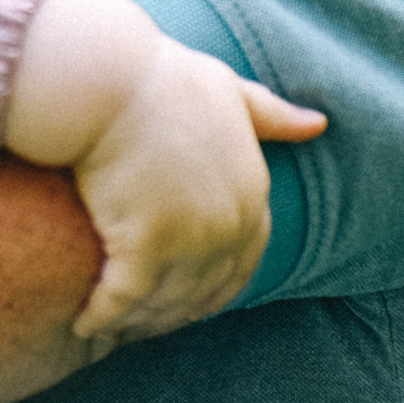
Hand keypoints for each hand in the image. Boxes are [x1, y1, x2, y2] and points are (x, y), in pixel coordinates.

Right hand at [2, 0, 325, 350]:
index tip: (190, 302)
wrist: (111, 78)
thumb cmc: (162, 78)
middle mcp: (228, 223)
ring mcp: (189, 238)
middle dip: (173, 312)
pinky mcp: (143, 245)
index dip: (215, 288)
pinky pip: (122, 299)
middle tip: (141, 323)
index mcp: (251, 192)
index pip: (244, 262)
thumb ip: (271, 116)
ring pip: (163, 300)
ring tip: (109, 325)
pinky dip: (101, 315)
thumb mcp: (230, 91)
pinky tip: (84, 323)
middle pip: (202, 290)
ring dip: (137, 321)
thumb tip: (319, 124)